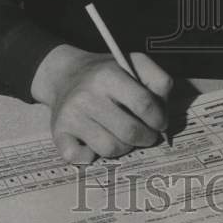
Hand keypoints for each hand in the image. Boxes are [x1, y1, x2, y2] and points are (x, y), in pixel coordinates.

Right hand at [31, 44, 171, 163]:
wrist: (66, 74)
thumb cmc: (107, 73)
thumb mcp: (134, 63)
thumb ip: (158, 81)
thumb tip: (163, 114)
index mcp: (108, 75)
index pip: (144, 104)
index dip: (159, 119)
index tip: (160, 123)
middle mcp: (86, 95)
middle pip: (130, 131)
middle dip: (146, 138)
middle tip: (146, 134)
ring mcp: (71, 116)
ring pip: (110, 149)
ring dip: (123, 147)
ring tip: (122, 135)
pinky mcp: (58, 133)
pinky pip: (81, 159)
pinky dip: (91, 156)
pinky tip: (94, 143)